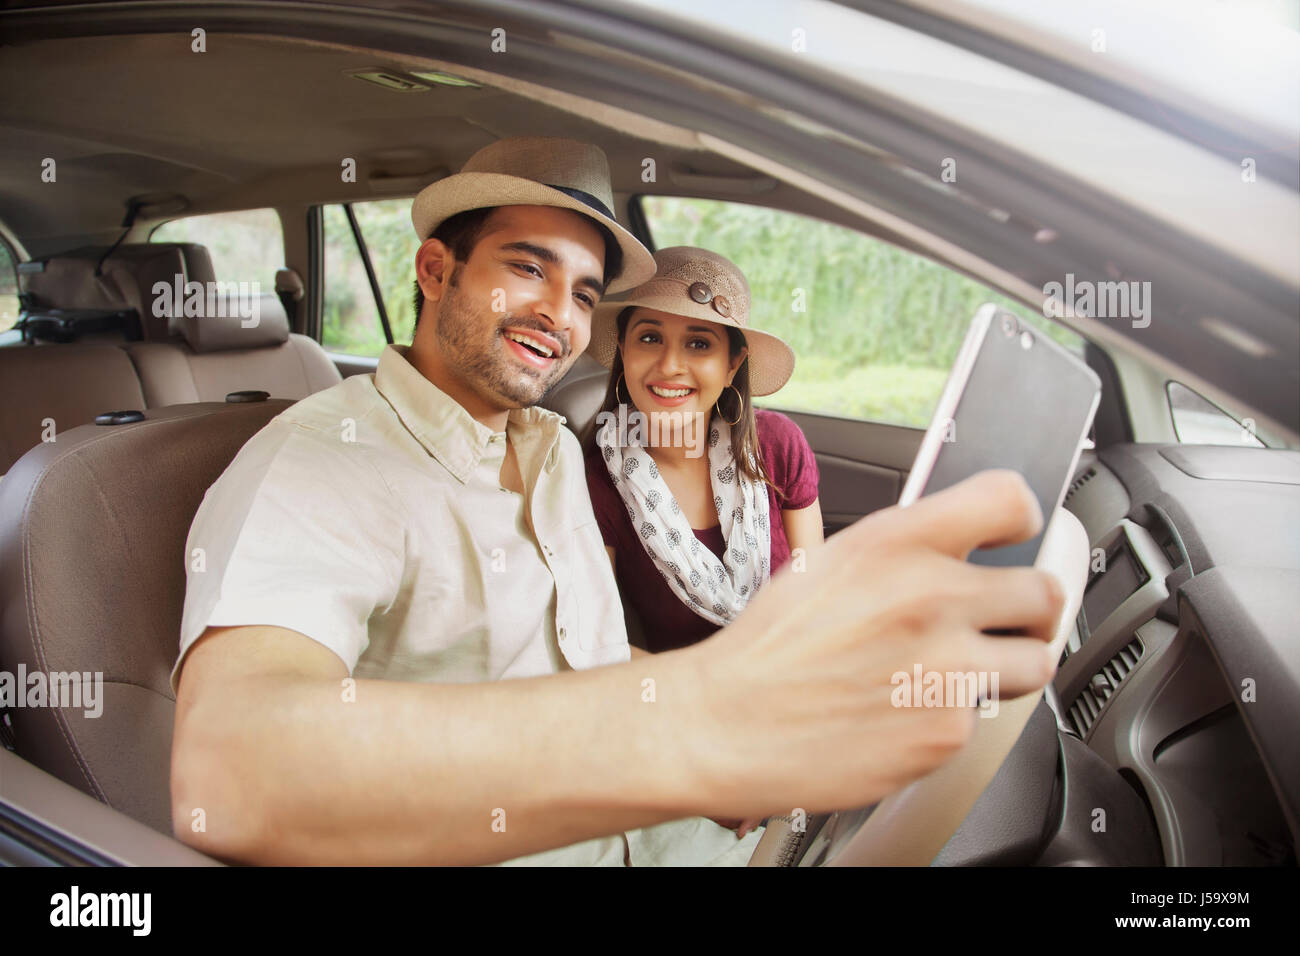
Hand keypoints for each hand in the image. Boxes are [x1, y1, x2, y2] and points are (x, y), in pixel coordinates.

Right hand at [683, 470, 1063, 820]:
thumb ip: (904, 552)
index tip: (1015, 541)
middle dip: (1027, 612)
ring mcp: (945, 666)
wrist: (727, 724)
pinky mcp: (947, 729)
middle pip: (1045, 592)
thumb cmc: (770, 649)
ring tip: (950, 674)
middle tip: (999, 625)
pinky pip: (986, 719)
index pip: (1010, 501)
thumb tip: (960, 553)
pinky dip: (953, 718)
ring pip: (1034, 662)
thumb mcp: (830, 563)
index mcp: (895, 543)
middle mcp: (930, 595)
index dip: (1021, 523)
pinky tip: (905, 713)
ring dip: (1005, 668)